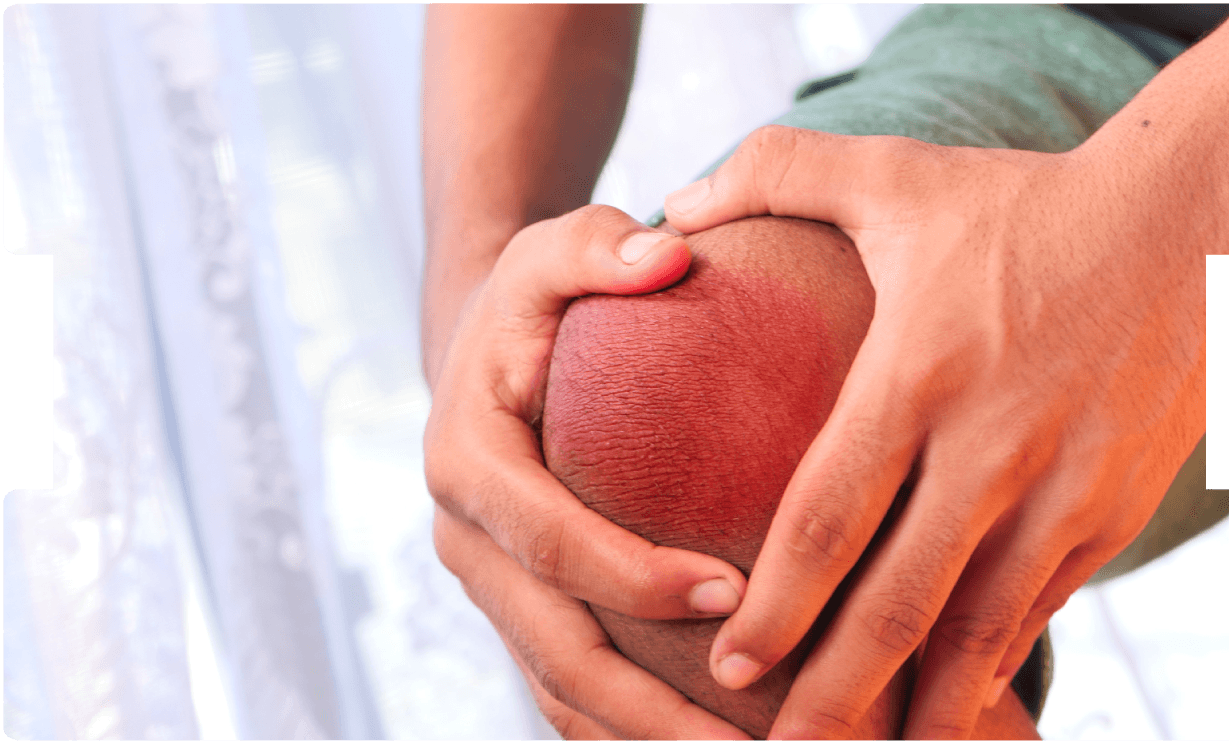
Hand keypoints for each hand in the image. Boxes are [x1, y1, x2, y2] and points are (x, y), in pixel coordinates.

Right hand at [424, 204, 750, 739]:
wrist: (488, 353)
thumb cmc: (537, 301)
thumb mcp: (554, 251)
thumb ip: (597, 245)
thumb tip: (665, 254)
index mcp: (469, 464)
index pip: (549, 540)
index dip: (633, 576)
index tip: (734, 593)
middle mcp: (469, 541)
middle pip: (556, 647)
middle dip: (651, 706)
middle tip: (757, 734)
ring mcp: (492, 586)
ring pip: (563, 688)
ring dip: (648, 736)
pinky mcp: (521, 607)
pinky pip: (570, 686)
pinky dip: (631, 725)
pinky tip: (708, 741)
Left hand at [663, 124, 1226, 737]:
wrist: (1194, 220)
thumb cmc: (1025, 202)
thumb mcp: (895, 173)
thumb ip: (772, 173)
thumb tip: (668, 203)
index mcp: (921, 370)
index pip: (830, 514)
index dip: (776, 605)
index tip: (730, 667)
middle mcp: (994, 445)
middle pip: (899, 601)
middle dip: (836, 693)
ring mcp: (1065, 488)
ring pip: (981, 629)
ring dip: (924, 708)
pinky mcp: (1115, 510)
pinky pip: (1041, 607)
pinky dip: (994, 664)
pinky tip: (954, 705)